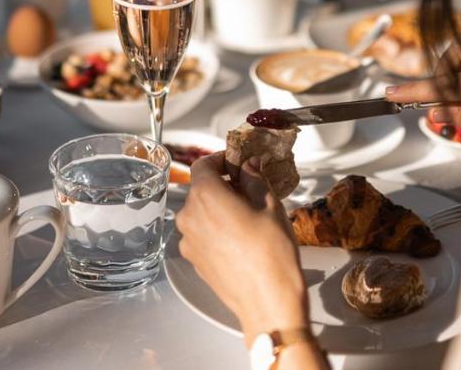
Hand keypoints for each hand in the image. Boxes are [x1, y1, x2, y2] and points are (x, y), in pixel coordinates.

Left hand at [175, 153, 308, 344]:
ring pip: (201, 213)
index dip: (221, 160)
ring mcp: (189, 240)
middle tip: (250, 191)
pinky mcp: (193, 260)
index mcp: (205, 195)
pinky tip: (240, 239)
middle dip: (223, 185)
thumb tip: (249, 163)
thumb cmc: (271, 252)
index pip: (203, 164)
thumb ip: (254, 178)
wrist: (268, 301)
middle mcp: (189, 216)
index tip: (238, 164)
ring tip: (247, 217)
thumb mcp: (269, 205)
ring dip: (219, 208)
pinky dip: (216, 229)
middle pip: (201, 189)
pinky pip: (201, 234)